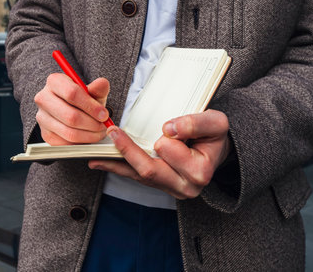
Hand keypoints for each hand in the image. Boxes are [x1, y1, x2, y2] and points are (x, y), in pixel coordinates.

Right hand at [34, 73, 109, 144]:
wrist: (73, 110)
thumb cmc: (83, 99)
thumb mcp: (93, 92)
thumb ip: (99, 88)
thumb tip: (103, 84)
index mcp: (54, 82)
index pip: (72, 93)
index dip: (91, 106)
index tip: (104, 114)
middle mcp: (44, 99)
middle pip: (70, 116)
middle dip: (92, 123)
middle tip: (104, 126)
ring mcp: (42, 118)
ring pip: (69, 132)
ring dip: (89, 135)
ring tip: (99, 132)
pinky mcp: (46, 135)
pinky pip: (67, 143)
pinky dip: (82, 143)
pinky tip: (89, 137)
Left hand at [88, 110, 230, 198]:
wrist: (215, 150)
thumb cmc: (214, 136)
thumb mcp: (215, 123)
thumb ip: (196, 123)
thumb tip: (169, 129)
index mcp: (199, 172)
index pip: (170, 151)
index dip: (167, 137)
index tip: (168, 127)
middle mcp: (184, 187)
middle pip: (148, 170)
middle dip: (129, 150)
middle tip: (112, 132)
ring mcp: (169, 189)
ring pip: (138, 175)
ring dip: (116, 163)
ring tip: (96, 154)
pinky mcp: (158, 186)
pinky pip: (134, 177)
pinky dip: (117, 168)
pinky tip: (100, 162)